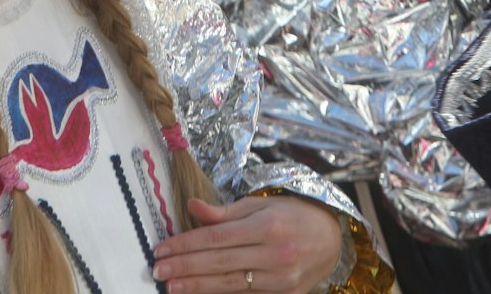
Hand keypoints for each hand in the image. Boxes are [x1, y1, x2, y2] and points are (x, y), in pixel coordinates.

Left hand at [151, 195, 344, 292]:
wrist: (332, 239)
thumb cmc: (292, 216)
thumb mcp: (260, 205)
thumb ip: (224, 212)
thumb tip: (191, 207)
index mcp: (268, 225)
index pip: (217, 237)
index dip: (186, 244)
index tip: (161, 250)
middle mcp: (276, 254)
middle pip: (220, 263)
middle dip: (185, 268)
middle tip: (158, 271)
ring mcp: (282, 279)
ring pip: (231, 285)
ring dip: (198, 287)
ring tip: (172, 288)